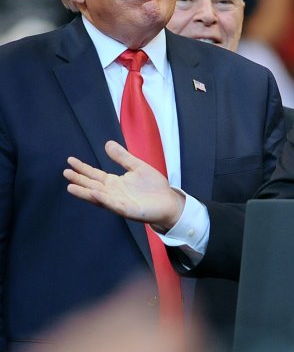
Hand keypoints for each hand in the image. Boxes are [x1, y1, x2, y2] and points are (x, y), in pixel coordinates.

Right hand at [64, 140, 185, 231]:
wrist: (169, 202)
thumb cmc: (153, 187)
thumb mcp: (137, 167)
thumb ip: (123, 157)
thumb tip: (107, 144)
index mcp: (115, 183)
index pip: (95, 174)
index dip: (83, 168)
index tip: (70, 160)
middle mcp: (113, 193)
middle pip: (92, 185)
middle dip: (79, 180)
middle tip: (65, 172)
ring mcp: (119, 202)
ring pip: (98, 197)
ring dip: (85, 192)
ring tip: (70, 187)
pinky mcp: (128, 210)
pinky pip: (113, 204)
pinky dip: (103, 199)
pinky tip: (94, 193)